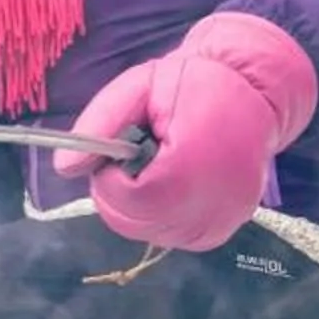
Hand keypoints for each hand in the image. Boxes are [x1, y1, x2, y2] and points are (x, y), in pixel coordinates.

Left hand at [54, 12, 316, 249]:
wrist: (254, 92)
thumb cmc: (192, 84)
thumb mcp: (139, 86)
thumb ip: (99, 123)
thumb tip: (64, 167)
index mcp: (193, 165)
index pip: (129, 198)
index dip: (111, 176)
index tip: (121, 147)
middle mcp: (213, 204)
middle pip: (135, 219)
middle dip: (119, 190)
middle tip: (135, 153)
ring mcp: (221, 223)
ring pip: (148, 230)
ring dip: (136, 202)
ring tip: (158, 162)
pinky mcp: (221, 231)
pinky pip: (169, 233)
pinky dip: (157, 212)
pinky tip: (169, 181)